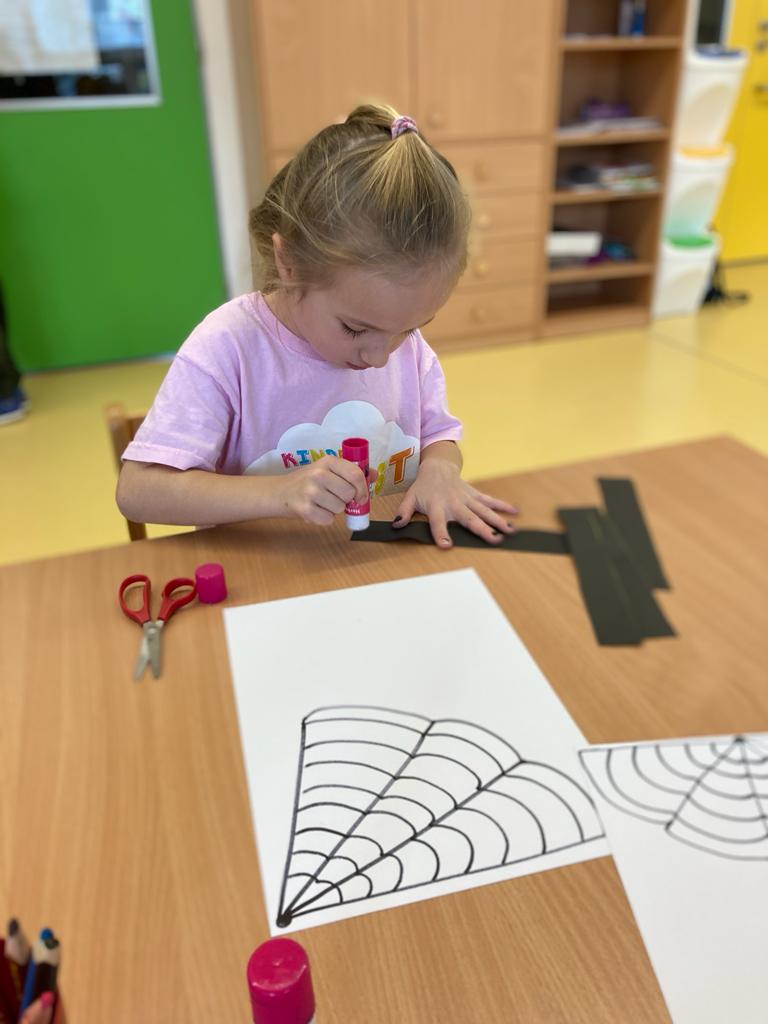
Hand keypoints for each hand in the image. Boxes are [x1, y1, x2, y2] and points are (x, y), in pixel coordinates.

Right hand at [275, 455, 370, 525]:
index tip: (361, 497)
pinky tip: (315, 510)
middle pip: (349, 494)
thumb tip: (374, 474)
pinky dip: (325, 519)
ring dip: (334, 510)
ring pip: (340, 508)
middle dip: (346, 500)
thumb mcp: (328, 470)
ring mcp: (310, 492)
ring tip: (322, 503)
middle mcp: (318, 474)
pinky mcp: (305, 509)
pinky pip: (328, 520)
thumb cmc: (308, 481)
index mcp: (328, 461)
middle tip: (334, 497)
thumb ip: (351, 472)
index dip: (362, 489)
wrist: (280, 492)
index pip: (355, 475)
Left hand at [393, 459, 517, 547]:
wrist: (437, 467)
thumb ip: (404, 512)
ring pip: (483, 511)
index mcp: (436, 507)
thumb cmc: (424, 486)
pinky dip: (502, 506)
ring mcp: (466, 498)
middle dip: (482, 529)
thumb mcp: (410, 498)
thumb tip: (396, 525)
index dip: (441, 534)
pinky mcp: (474, 494)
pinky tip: (515, 513)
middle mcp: (453, 503)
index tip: (447, 545)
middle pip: (468, 518)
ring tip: (509, 531)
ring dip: (497, 520)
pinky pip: (489, 500)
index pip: (437, 523)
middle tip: (494, 540)